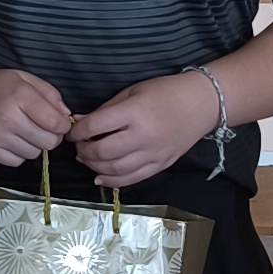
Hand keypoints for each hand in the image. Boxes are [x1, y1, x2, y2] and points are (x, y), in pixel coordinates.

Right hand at [0, 65, 73, 169]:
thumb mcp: (24, 78)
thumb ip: (49, 94)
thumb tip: (65, 116)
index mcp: (19, 95)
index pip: (55, 122)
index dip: (62, 125)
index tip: (58, 122)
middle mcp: (8, 117)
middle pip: (48, 142)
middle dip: (51, 137)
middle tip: (42, 128)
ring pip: (33, 154)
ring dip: (34, 145)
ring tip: (23, 131)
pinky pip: (16, 161)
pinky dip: (18, 153)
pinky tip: (11, 139)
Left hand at [63, 71, 222, 189]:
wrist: (201, 104)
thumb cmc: (165, 92)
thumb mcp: (132, 92)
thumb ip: (105, 110)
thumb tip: (80, 122)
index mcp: (135, 112)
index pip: (97, 126)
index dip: (78, 131)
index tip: (71, 132)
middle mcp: (144, 136)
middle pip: (104, 151)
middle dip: (84, 151)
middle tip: (78, 147)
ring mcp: (154, 154)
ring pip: (116, 169)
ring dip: (95, 167)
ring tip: (86, 159)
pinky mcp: (161, 165)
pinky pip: (133, 179)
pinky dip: (113, 181)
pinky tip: (100, 177)